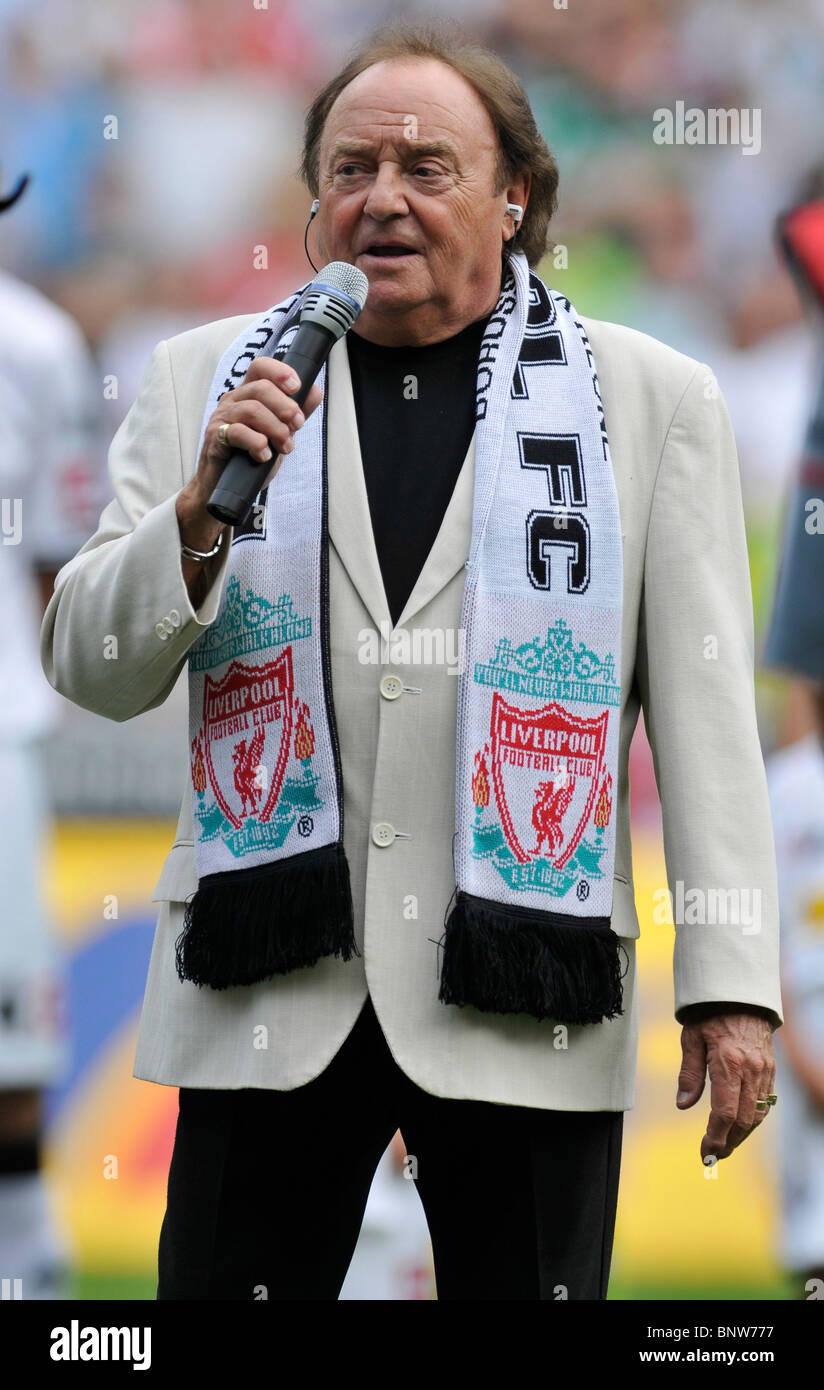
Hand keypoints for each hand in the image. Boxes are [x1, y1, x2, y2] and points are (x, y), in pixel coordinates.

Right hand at [176, 357, 323, 549]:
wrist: (225, 487)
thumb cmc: (249, 458)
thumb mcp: (278, 434)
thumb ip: (295, 413)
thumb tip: (316, 391)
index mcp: (248, 395)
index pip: (260, 367)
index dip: (280, 372)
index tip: (297, 387)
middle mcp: (233, 401)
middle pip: (261, 388)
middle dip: (286, 408)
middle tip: (297, 426)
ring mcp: (222, 418)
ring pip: (253, 410)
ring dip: (276, 429)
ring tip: (285, 447)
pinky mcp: (216, 438)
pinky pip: (237, 432)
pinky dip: (257, 444)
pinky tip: (264, 455)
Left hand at [676, 1004, 775, 1161]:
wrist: (739, 993)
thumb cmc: (710, 1014)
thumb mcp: (691, 1038)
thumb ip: (689, 1073)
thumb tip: (683, 1106)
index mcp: (728, 1063)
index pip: (725, 1113)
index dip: (715, 1138)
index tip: (704, 1153)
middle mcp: (751, 1070)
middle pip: (744, 1120)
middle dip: (728, 1143)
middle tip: (712, 1157)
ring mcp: (764, 1070)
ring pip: (758, 1115)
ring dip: (742, 1135)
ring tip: (724, 1146)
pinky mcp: (770, 1069)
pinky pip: (765, 1102)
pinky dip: (753, 1120)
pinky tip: (739, 1126)